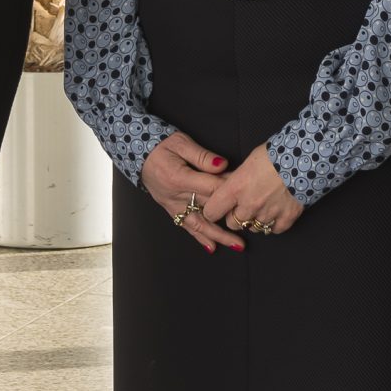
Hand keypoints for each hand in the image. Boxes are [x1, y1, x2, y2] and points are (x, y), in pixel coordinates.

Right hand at [140, 131, 240, 250]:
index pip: (211, 187)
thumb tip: (222, 165)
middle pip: (209, 208)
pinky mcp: (171, 210)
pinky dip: (200, 237)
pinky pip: (186, 226)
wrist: (138, 154)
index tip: (247, 192)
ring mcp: (173, 205)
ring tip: (237, 245)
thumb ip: (202, 156)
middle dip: (231, 216)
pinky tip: (212, 247)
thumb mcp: (181, 143)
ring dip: (218, 236)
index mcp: (179, 178)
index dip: (230, 190)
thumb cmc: (161, 146)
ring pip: (199, 224)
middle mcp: (176, 196)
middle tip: (252, 223)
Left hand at [200, 143, 304, 240]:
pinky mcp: (287, 218)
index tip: (218, 206)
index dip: (213, 210)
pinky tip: (277, 212)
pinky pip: (274, 230)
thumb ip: (235, 179)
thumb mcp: (248, 162)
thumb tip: (225, 186)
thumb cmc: (275, 154)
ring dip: (255, 220)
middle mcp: (249, 204)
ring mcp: (268, 213)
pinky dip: (274, 224)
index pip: (211, 212)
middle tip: (243, 205)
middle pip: (232, 223)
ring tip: (263, 205)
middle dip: (235, 216)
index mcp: (236, 188)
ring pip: (253, 228)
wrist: (305, 157)